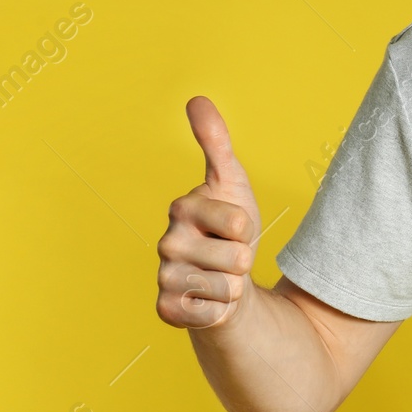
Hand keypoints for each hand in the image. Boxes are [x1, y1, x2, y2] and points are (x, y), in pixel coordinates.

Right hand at [155, 97, 262, 330]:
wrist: (226, 278)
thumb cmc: (230, 229)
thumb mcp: (231, 182)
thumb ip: (216, 142)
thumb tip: (197, 99)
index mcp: (182, 207)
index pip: (238, 220)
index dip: (247, 227)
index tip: (234, 227)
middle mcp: (166, 242)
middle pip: (237, 256)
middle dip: (244, 258)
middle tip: (229, 255)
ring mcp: (164, 276)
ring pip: (228, 286)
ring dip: (234, 284)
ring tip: (220, 276)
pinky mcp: (166, 309)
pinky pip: (212, 312)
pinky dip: (221, 308)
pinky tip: (209, 300)